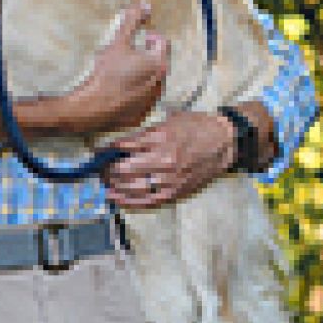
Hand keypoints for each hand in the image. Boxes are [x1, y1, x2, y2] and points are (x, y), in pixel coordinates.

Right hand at [79, 3, 169, 136]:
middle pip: (158, 62)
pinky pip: (142, 100)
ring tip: (123, 74)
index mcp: (158, 62)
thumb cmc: (106, 72)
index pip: (163, 42)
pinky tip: (119, 92)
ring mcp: (152, 100)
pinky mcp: (142, 114)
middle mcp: (161, 82)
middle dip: (147, 56)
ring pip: (151, 81)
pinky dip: (135, 94)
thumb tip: (146, 3)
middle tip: (129, 56)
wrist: (93, 107)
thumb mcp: (118, 42)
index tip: (139, 39)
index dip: (151, 37)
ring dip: (142, 75)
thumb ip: (132, 21)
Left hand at [104, 109, 233, 209]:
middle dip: (107, 170)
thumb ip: (145, 134)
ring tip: (105, 182)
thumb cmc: (196, 127)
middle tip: (100, 169)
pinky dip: (127, 201)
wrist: (224, 143)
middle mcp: (163, 159)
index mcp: (160, 137)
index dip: (106, 151)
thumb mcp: (170, 121)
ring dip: (113, 186)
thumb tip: (120, 146)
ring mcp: (169, 178)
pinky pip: (146, 201)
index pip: (123, 147)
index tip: (98, 153)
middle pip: (122, 169)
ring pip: (131, 187)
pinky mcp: (174, 192)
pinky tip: (115, 198)